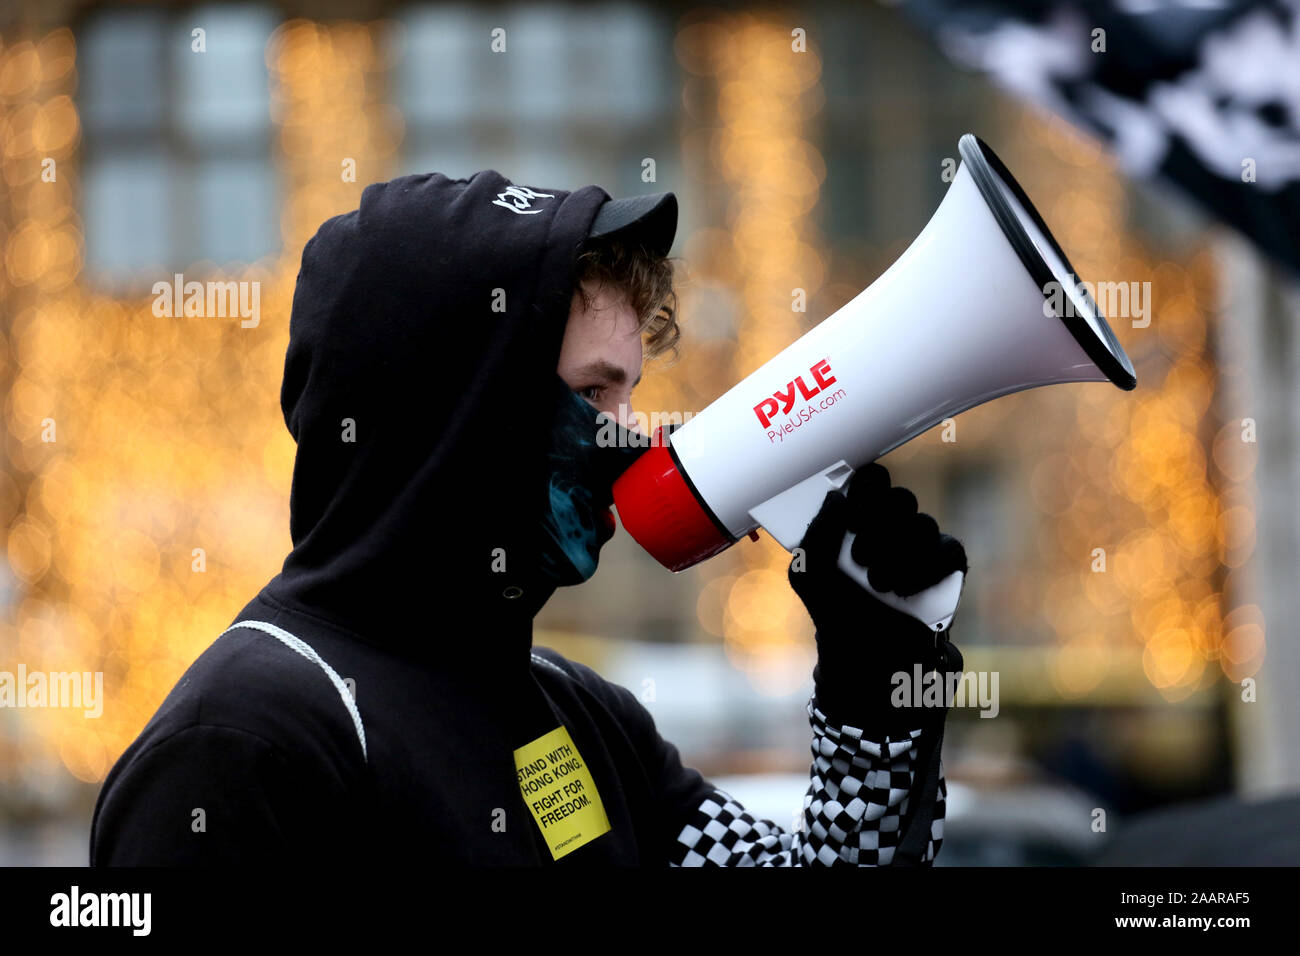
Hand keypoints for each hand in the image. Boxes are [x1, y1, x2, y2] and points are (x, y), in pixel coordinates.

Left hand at [788, 463, 966, 732]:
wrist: (870, 671)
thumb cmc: (837, 622)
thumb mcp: (810, 578)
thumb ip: (816, 535)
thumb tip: (837, 497)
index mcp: (857, 524)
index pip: (870, 481)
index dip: (866, 483)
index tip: (853, 504)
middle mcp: (890, 532)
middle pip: (899, 498)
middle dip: (877, 525)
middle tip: (859, 558)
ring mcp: (921, 551)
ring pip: (923, 524)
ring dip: (897, 553)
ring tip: (879, 586)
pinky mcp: (946, 574)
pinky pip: (949, 550)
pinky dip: (927, 568)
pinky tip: (906, 591)